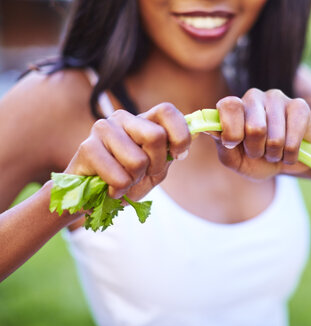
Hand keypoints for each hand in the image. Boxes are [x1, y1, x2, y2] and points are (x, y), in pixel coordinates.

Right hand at [65, 103, 190, 200]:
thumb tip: (192, 137)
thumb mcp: (156, 167)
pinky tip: (111, 187)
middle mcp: (123, 118)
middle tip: (143, 173)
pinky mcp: (86, 147)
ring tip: (124, 180)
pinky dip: (120, 189)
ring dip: (135, 179)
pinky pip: (119, 177)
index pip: (167, 111)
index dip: (179, 135)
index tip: (177, 155)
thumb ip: (172, 152)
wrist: (94, 198)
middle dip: (156, 164)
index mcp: (143, 120)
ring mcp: (103, 129)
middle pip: (156, 136)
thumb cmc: (128, 179)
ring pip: (138, 160)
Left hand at [213, 88, 310, 179]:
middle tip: (258, 152)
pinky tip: (289, 152)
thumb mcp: (234, 159)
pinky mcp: (300, 107)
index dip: (232, 132)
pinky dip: (290, 155)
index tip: (234, 144)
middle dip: (256, 149)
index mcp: (234, 106)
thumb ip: (221, 144)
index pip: (228, 106)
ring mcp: (277, 98)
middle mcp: (254, 97)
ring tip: (274, 152)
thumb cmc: (255, 160)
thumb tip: (209, 128)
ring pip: (275, 137)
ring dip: (274, 154)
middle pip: (255, 127)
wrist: (285, 164)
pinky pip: (293, 139)